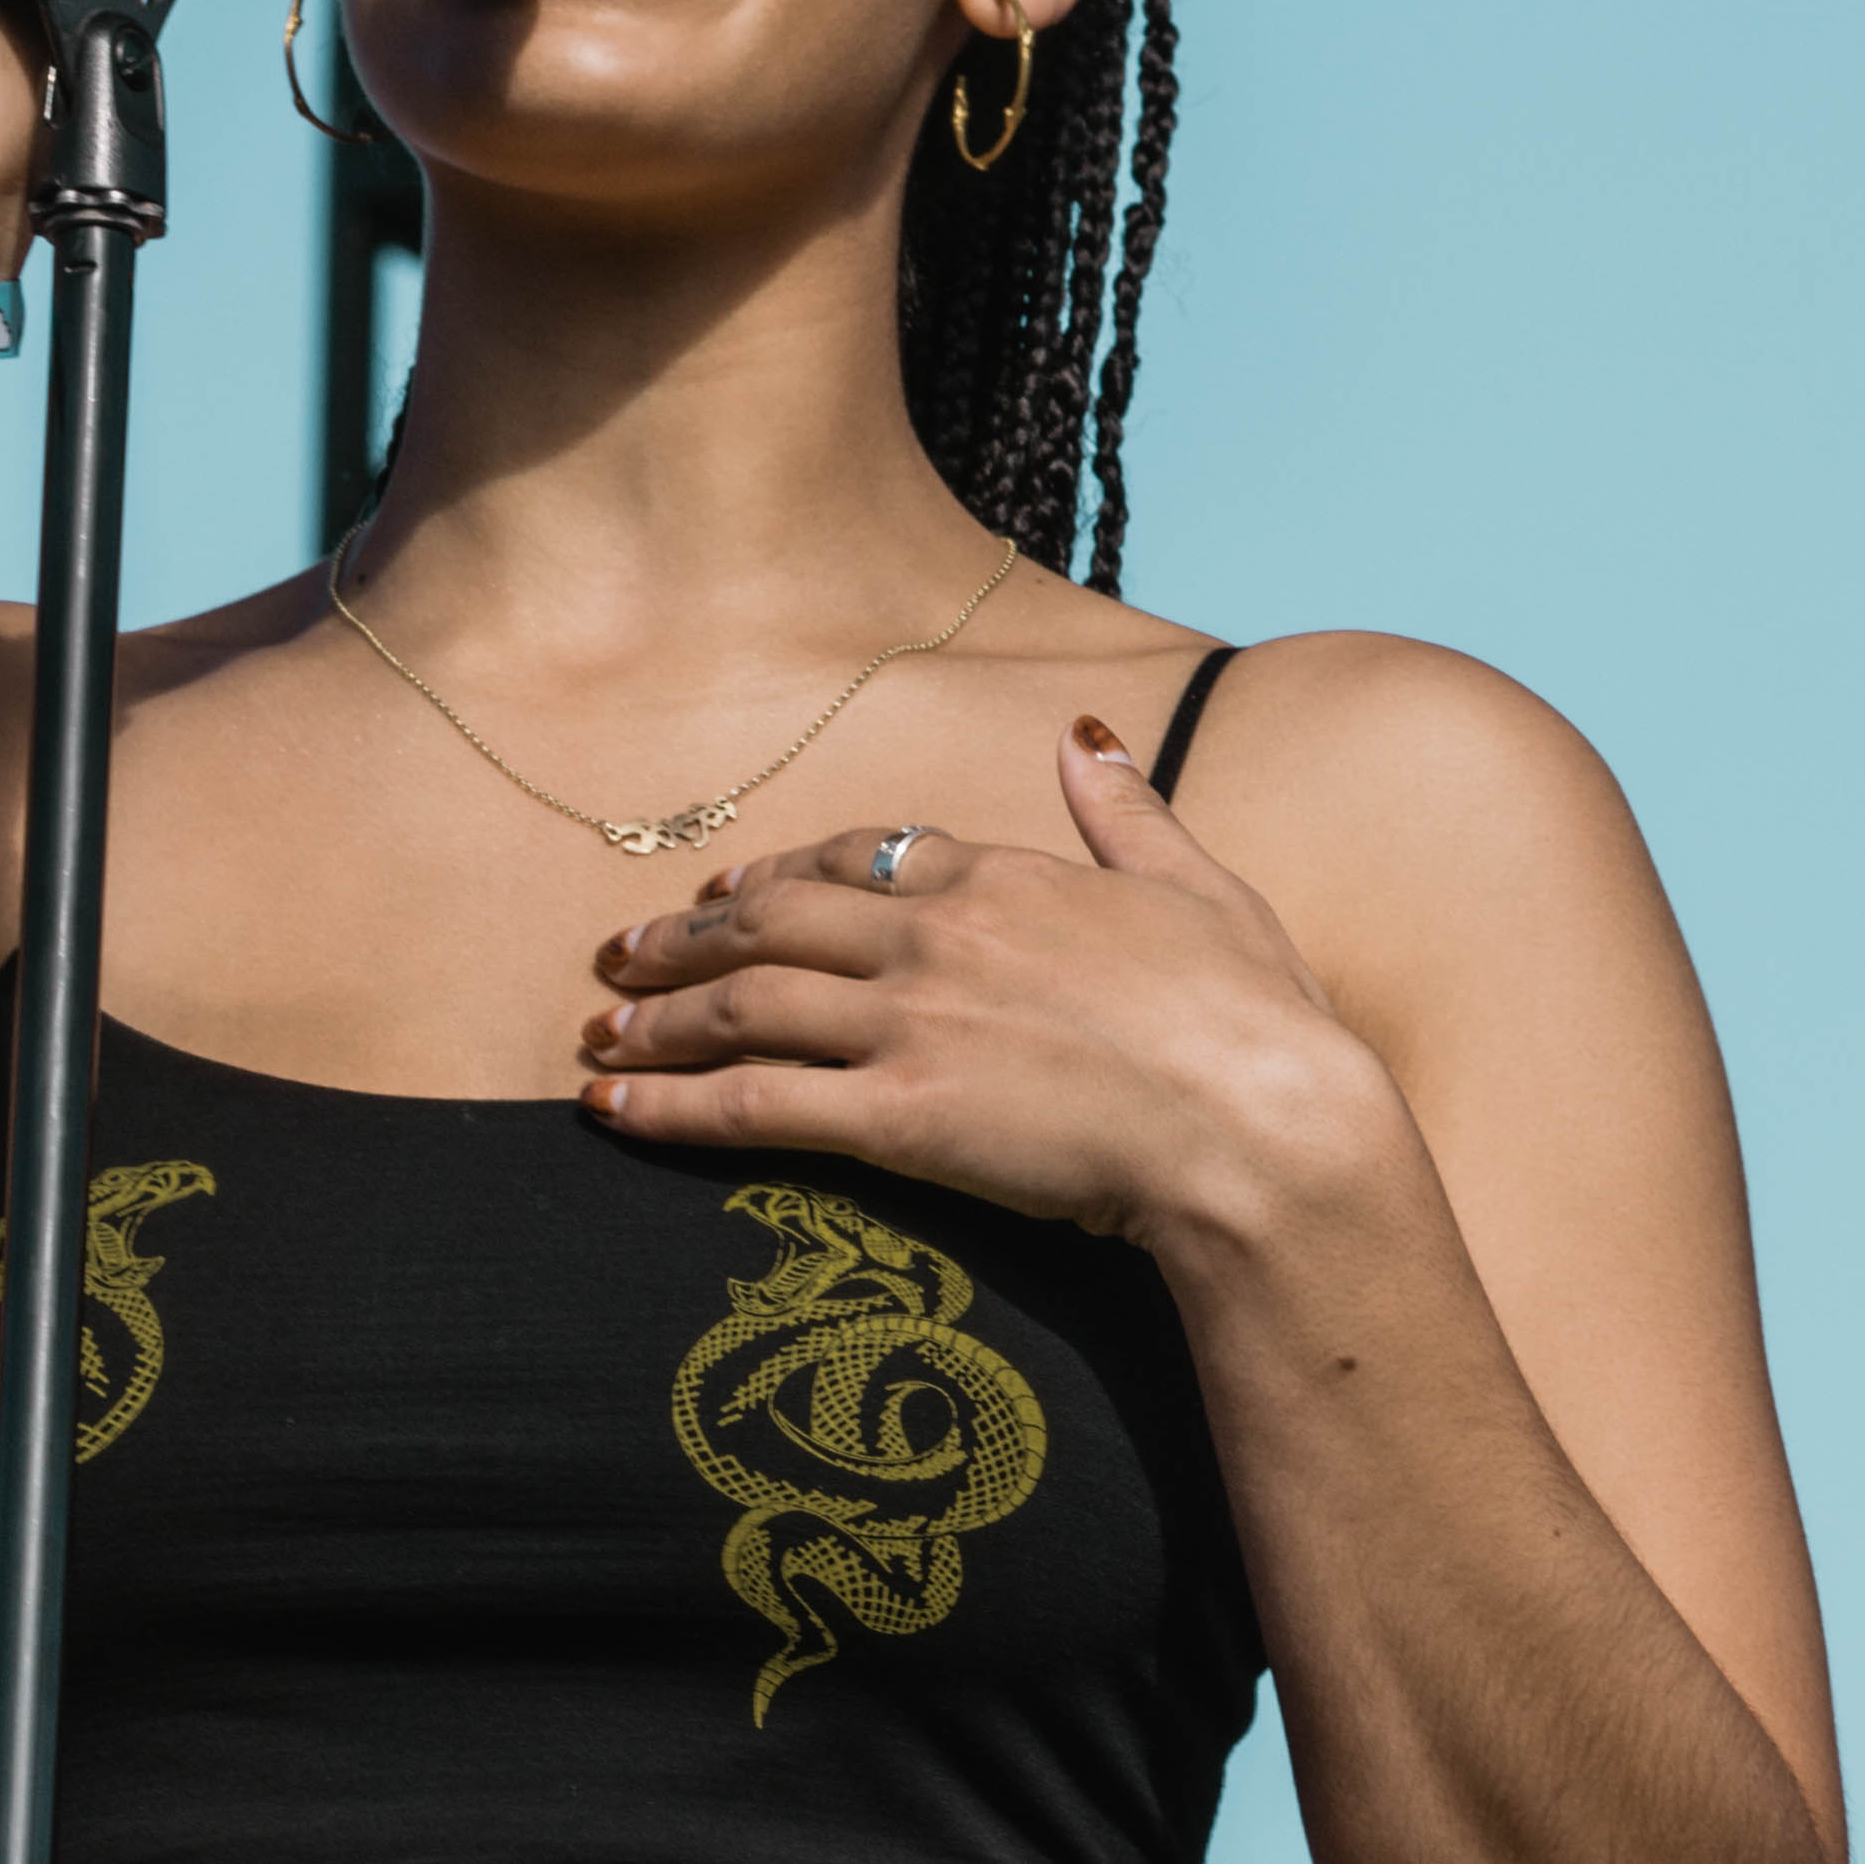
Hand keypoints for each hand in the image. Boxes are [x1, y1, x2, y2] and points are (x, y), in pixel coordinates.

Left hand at [576, 710, 1395, 1260]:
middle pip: (775, 922)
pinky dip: (669, 1103)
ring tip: (598, 1032)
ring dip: (657, 1018)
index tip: (726, 893)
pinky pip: (753, 1103)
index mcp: (1008, 875)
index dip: (779, 874)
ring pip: (745, 1005)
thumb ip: (1127, 811)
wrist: (1266, 1126)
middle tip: (620, 958)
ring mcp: (912, 1022)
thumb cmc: (1256, 1022)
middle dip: (685, 940)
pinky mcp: (899, 1117)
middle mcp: (940, 935)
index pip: (861, 856)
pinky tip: (610, 1108)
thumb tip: (1084, 737)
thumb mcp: (1203, 886)